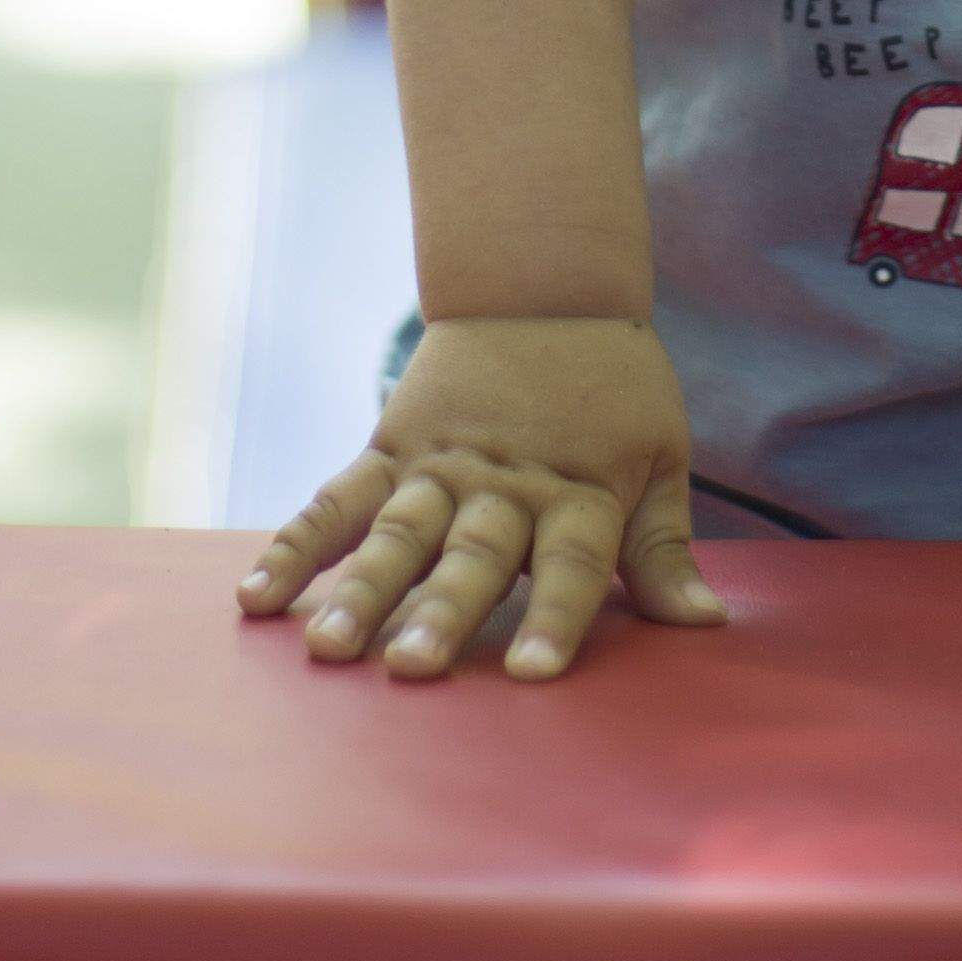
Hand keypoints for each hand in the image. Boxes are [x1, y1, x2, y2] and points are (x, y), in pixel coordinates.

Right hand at [237, 312, 725, 680]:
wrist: (544, 285)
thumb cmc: (614, 388)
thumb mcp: (661, 457)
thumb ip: (664, 546)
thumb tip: (704, 625)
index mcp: (579, 490)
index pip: (570, 564)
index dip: (555, 617)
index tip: (536, 675)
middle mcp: (505, 484)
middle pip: (472, 555)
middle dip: (442, 613)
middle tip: (412, 670)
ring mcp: (440, 467)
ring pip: (396, 534)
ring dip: (361, 590)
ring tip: (326, 647)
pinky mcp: (390, 449)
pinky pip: (336, 501)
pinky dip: (296, 546)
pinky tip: (258, 597)